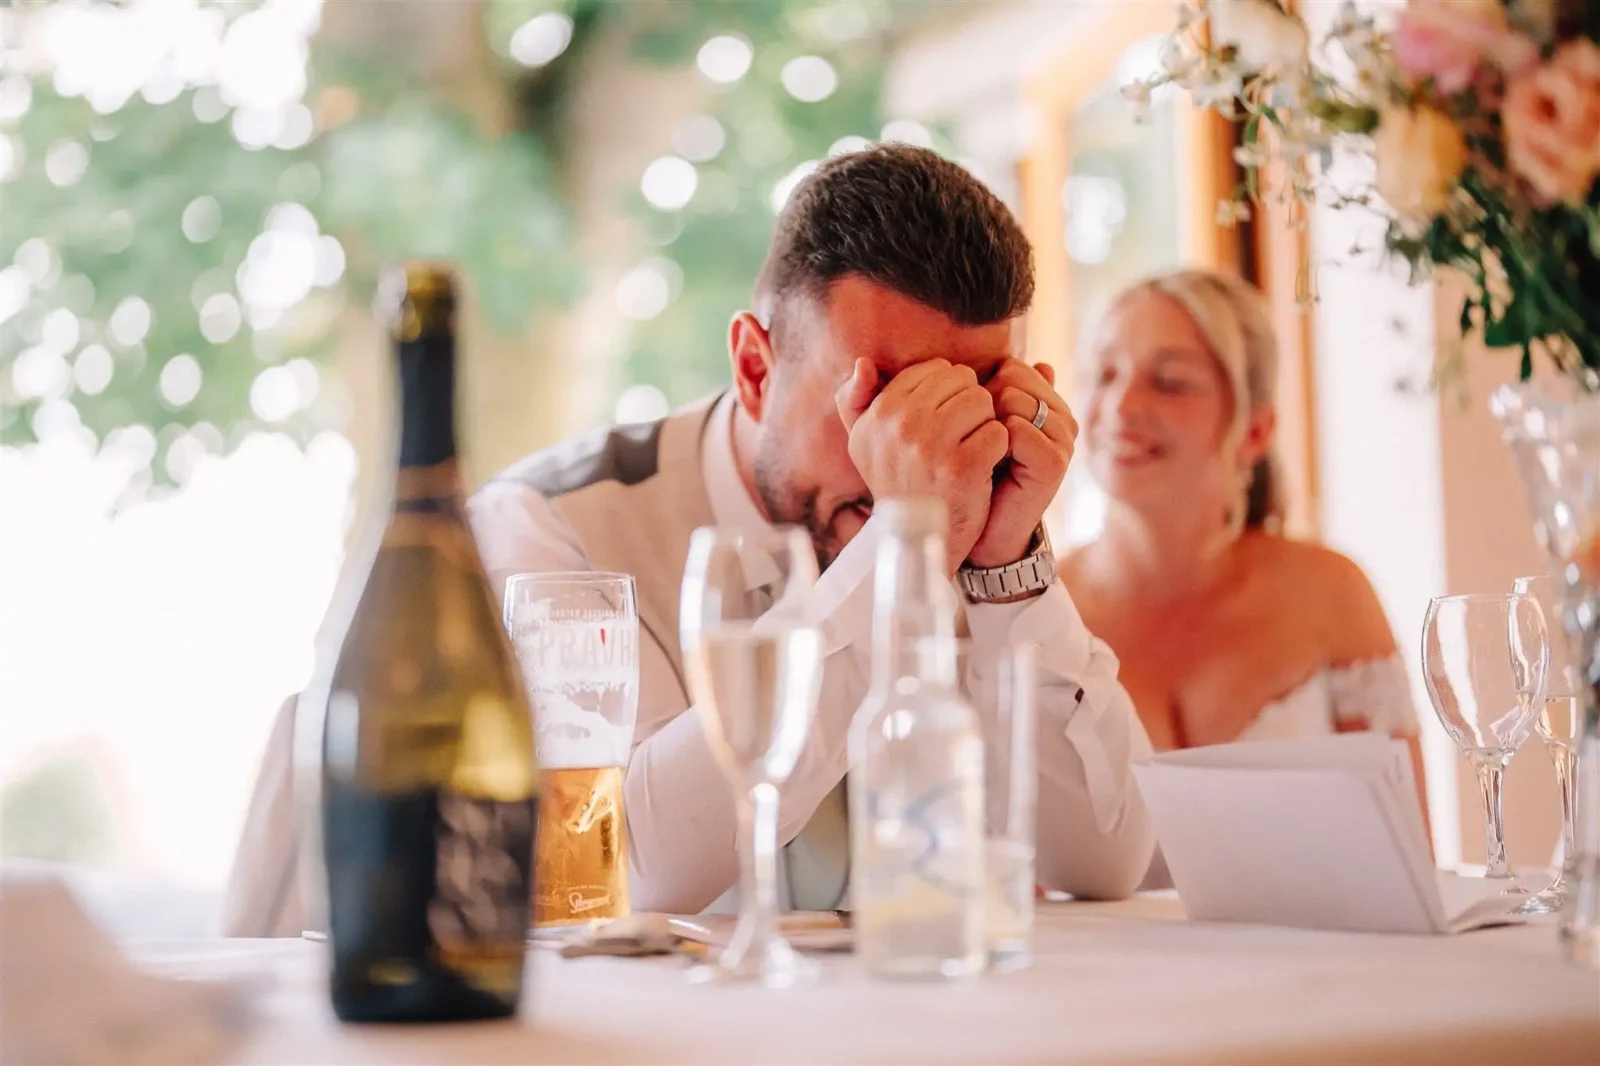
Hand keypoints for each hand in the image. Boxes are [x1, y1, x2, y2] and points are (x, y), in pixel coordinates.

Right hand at [835, 357, 1009, 571]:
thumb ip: (854, 400)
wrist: (916, 539)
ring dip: (984, 423)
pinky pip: (998, 432)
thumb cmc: (896, 482)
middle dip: (968, 403)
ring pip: (982, 401)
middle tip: (960, 435)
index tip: (941, 420)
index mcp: (879, 413)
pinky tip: (982, 465)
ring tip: (970, 447)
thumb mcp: (863, 442)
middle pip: (961, 380)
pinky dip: (997, 447)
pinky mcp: (962, 468)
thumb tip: (863, 363)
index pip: (935, 369)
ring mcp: (931, 447)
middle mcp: (900, 426)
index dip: (948, 391)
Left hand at [968, 360, 1077, 568]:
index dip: (983, 389)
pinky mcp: (1055, 463)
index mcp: (1050, 404)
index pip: (1013, 367)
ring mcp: (1063, 440)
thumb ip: (997, 392)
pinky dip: (996, 444)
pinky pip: (1017, 430)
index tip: (976, 421)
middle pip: (1013, 379)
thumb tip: (1032, 361)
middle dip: (985, 404)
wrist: (985, 527)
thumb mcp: (984, 426)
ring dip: (987, 426)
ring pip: (1014, 401)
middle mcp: (1062, 418)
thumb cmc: (979, 472)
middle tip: (979, 439)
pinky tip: (992, 464)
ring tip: (987, 454)